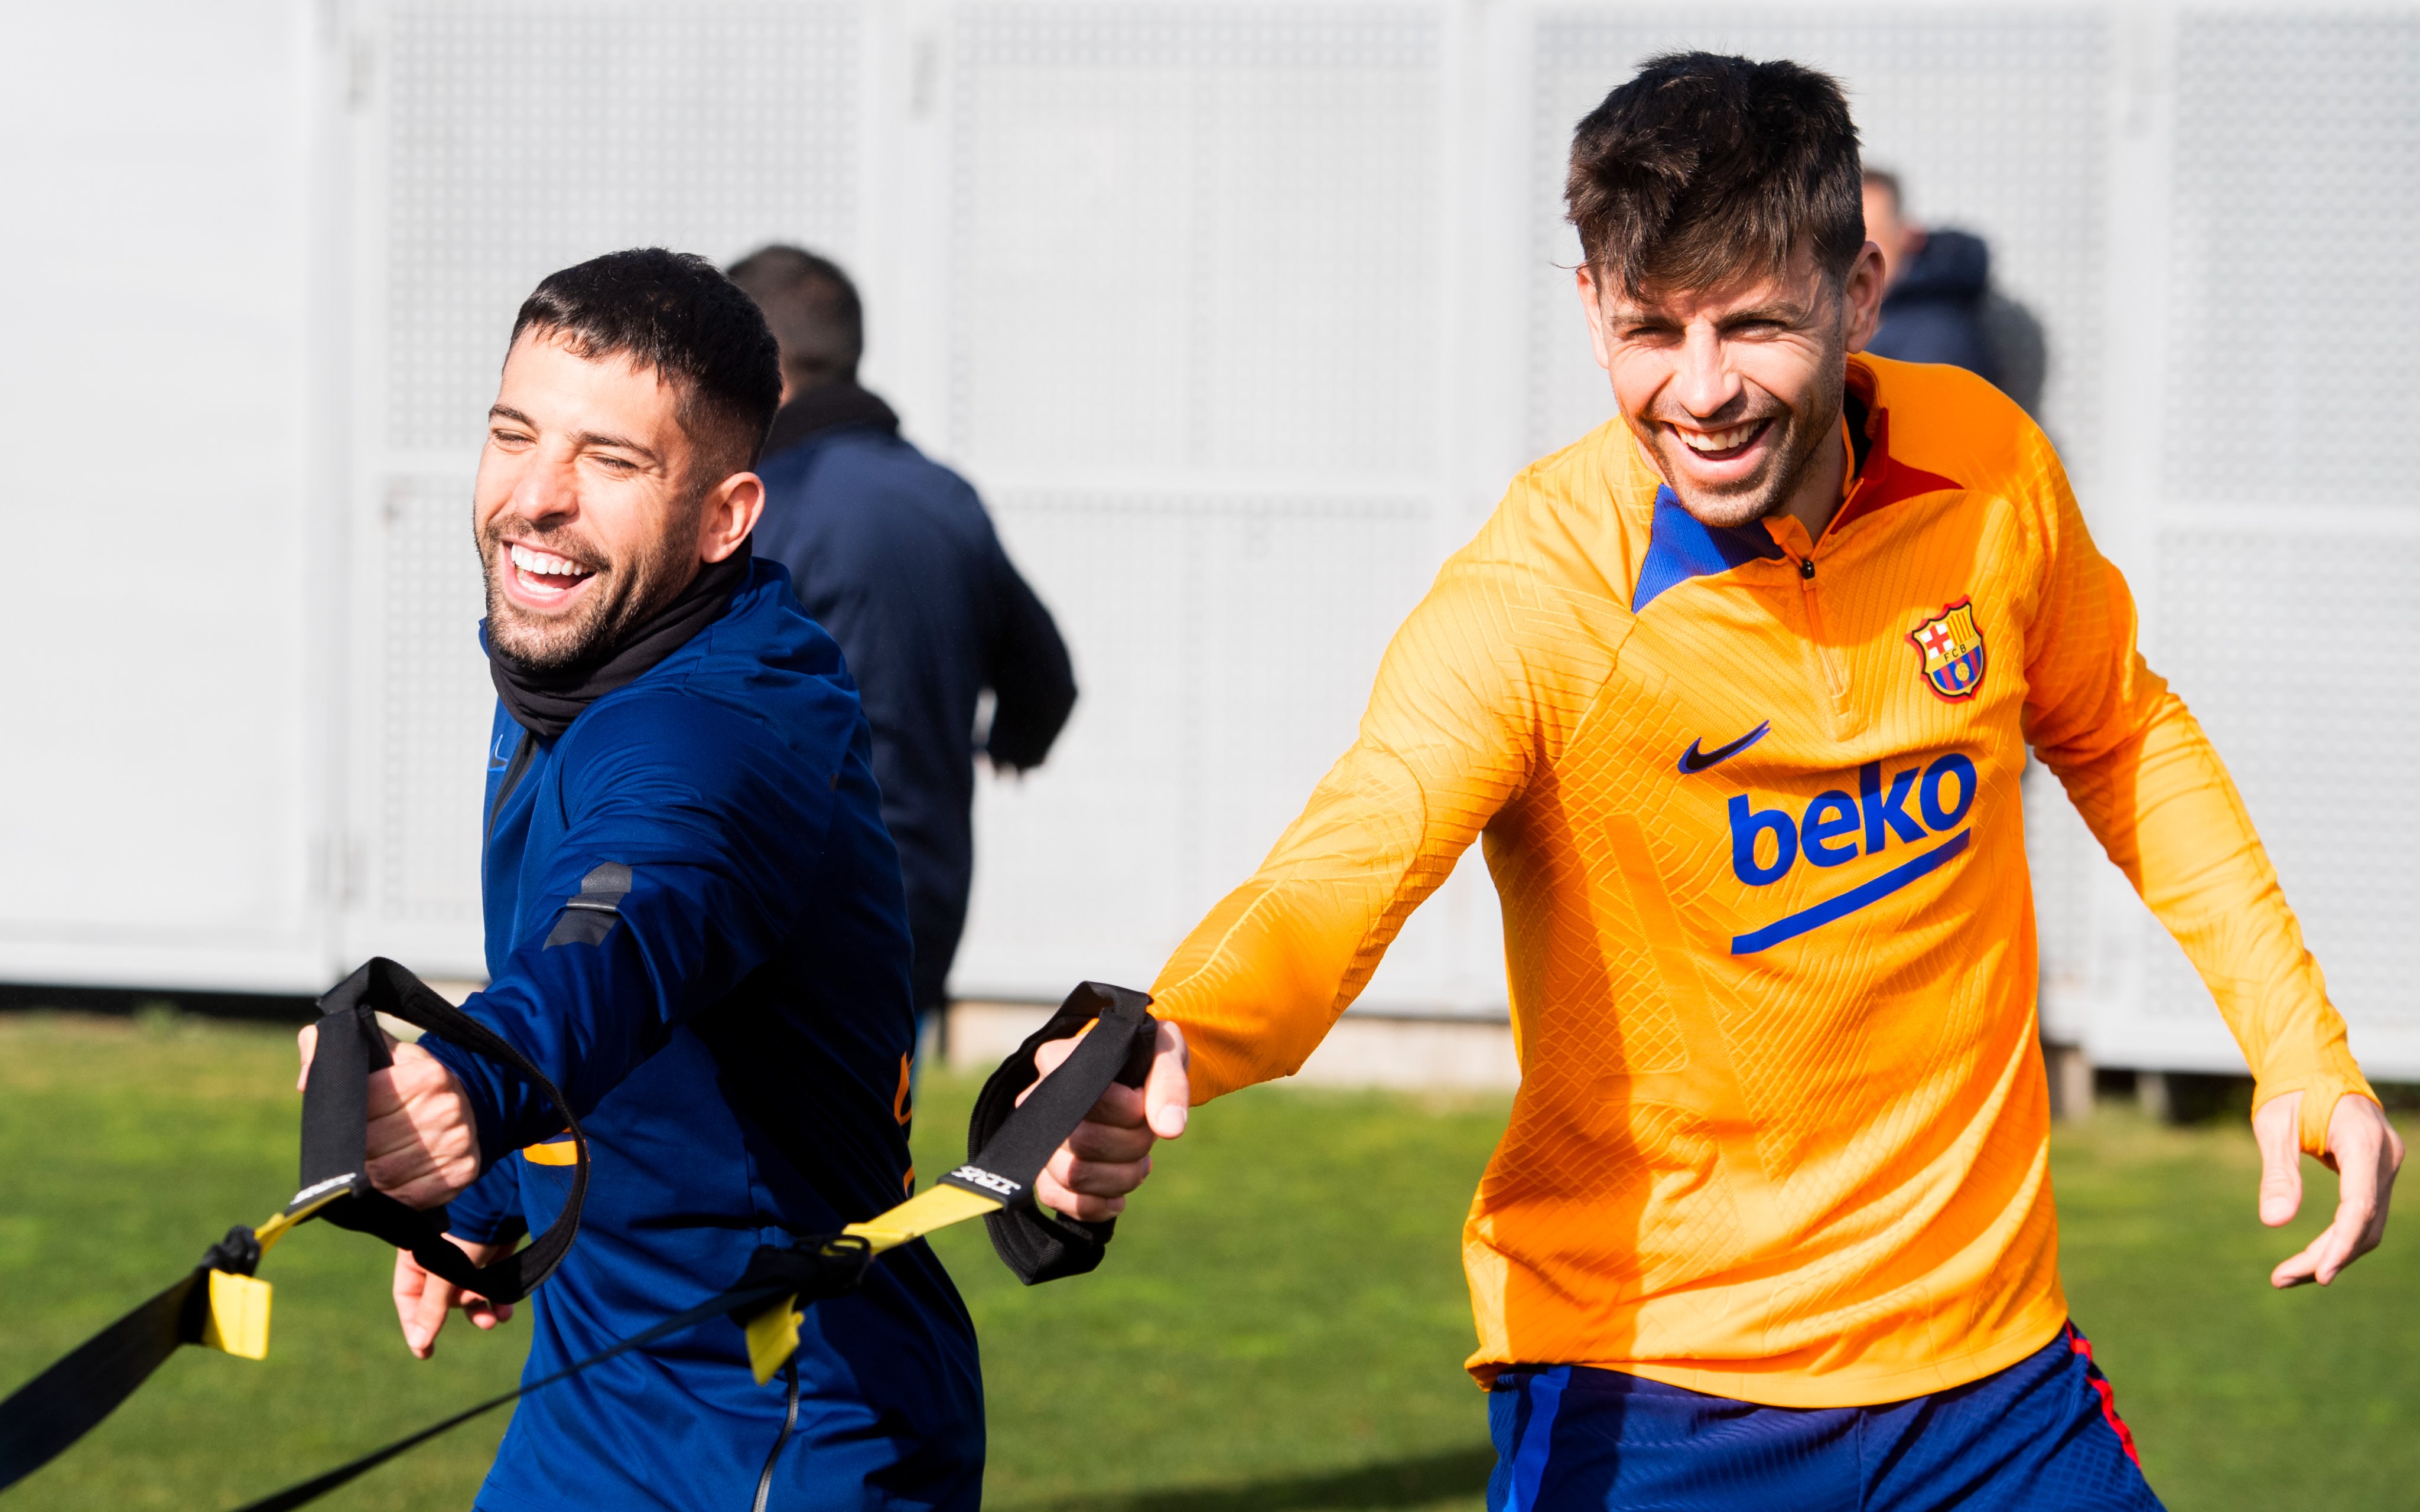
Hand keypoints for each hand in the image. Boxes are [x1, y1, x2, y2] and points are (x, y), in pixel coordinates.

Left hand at [295, 1023, 480, 1208]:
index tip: (348, 1118)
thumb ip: (333, 1048)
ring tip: (369, 1164)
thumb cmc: (411, 1080)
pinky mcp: (462, 1173)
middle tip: (353, 1147)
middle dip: (353, 1150)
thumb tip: (306, 1082)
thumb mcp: (382, 1053)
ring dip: (368, 1176)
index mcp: (426, 1075)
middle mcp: (447, 1108)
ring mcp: (458, 1143)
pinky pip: (409, 1196)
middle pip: (372, 1145)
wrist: (472, 1104)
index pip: (363, 1105)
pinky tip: (388, 1183)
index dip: (346, 1117)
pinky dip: (390, 1195)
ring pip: (386, 1175)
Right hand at [392, 1236, 513, 1357]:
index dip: (416, 1324)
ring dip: (482, 1309)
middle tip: (484, 1323)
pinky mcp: (492, 1251)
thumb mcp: (446, 1270)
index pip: (410, 1298)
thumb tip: (420, 1343)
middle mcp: (440, 1257)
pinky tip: (507, 1310)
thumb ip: (433, 1307)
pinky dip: (498, 1296)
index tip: (425, 1352)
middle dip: (463, 1312)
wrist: (504, 1193)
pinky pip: (491, 1281)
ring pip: (471, 1293)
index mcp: (417, 1257)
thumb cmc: (466, 1228)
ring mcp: (467, 1254)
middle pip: (444, 1299)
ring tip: (497, 1319)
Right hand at [1030, 1021, 1189, 1220]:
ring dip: (1120, 1178)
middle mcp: (1037, 1098)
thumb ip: (1169, 1083)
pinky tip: (1118, 1197)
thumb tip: (1170, 1129)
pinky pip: (1054, 1197)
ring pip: (1072, 1175)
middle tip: (1148, 1132)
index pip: (1089, 1099)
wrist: (1133, 1072)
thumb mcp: (1164, 1052)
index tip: (1143, 1101)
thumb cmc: (1144, 1056)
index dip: (1128, 1111)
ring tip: (1139, 1162)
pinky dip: (1093, 1205)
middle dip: (1132, 1144)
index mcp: (1057, 1060)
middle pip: (1083, 1142)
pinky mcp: (1042, 1167)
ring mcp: (1037, 1135)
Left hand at [2255, 1090, 2403, 1287]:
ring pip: (2367, 1224)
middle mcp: (2384, 1157)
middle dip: (2328, 1256)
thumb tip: (2273, 1222)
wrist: (2312, 1062)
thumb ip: (2279, 1173)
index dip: (2341, 1245)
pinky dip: (2339, 1236)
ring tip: (2287, 1276)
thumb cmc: (2289, 1089)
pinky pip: (2363, 1212)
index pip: (2360, 1207)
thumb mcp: (2274, 1126)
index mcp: (2363, 1142)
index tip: (2320, 1275)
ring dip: (2333, 1253)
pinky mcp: (2375, 1171)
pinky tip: (2310, 1256)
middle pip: (2365, 1224)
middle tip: (2282, 1279)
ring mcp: (2385, 1165)